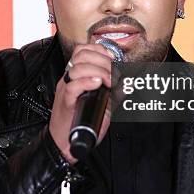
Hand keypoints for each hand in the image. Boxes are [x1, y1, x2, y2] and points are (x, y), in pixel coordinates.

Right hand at [49, 43, 113, 163]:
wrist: (66, 144)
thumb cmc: (81, 123)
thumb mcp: (103, 103)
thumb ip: (114, 92)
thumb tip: (127, 83)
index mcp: (77, 76)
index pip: (84, 50)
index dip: (100, 50)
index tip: (113, 60)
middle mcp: (70, 79)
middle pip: (82, 55)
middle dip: (103, 61)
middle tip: (114, 75)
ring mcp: (66, 89)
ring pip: (78, 67)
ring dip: (98, 71)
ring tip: (109, 82)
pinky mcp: (66, 102)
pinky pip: (73, 86)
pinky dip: (87, 82)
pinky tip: (98, 84)